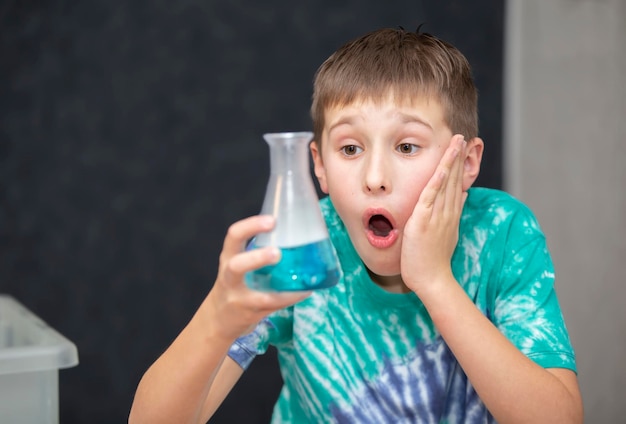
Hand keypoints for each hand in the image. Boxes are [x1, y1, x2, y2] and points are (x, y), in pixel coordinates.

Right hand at [202, 215, 310, 341]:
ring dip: (280, 289)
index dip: (251, 226)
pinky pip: (273, 306)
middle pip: (236, 266)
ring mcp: (239, 299)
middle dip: (257, 258)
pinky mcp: (251, 314)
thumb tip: (293, 233)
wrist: (217, 319)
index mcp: (229, 257)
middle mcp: (229, 277)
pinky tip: (305, 290)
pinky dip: (291, 297)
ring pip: (256, 295)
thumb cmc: (234, 284)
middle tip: (277, 252)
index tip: (272, 220)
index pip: (233, 236)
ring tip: (296, 276)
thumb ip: (257, 250)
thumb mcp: (237, 263)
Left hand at [401, 134, 466, 294]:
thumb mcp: (446, 233)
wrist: (432, 279)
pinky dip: (436, 181)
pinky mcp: (424, 222)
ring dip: (450, 162)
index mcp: (450, 214)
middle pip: (454, 179)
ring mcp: (437, 216)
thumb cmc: (434, 259)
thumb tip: (462, 195)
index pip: (456, 184)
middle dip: (458, 157)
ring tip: (456, 142)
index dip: (459, 165)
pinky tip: (441, 167)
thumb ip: (453, 213)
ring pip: (445, 183)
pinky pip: (431, 197)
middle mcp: (447, 212)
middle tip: (462, 136)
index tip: (462, 147)